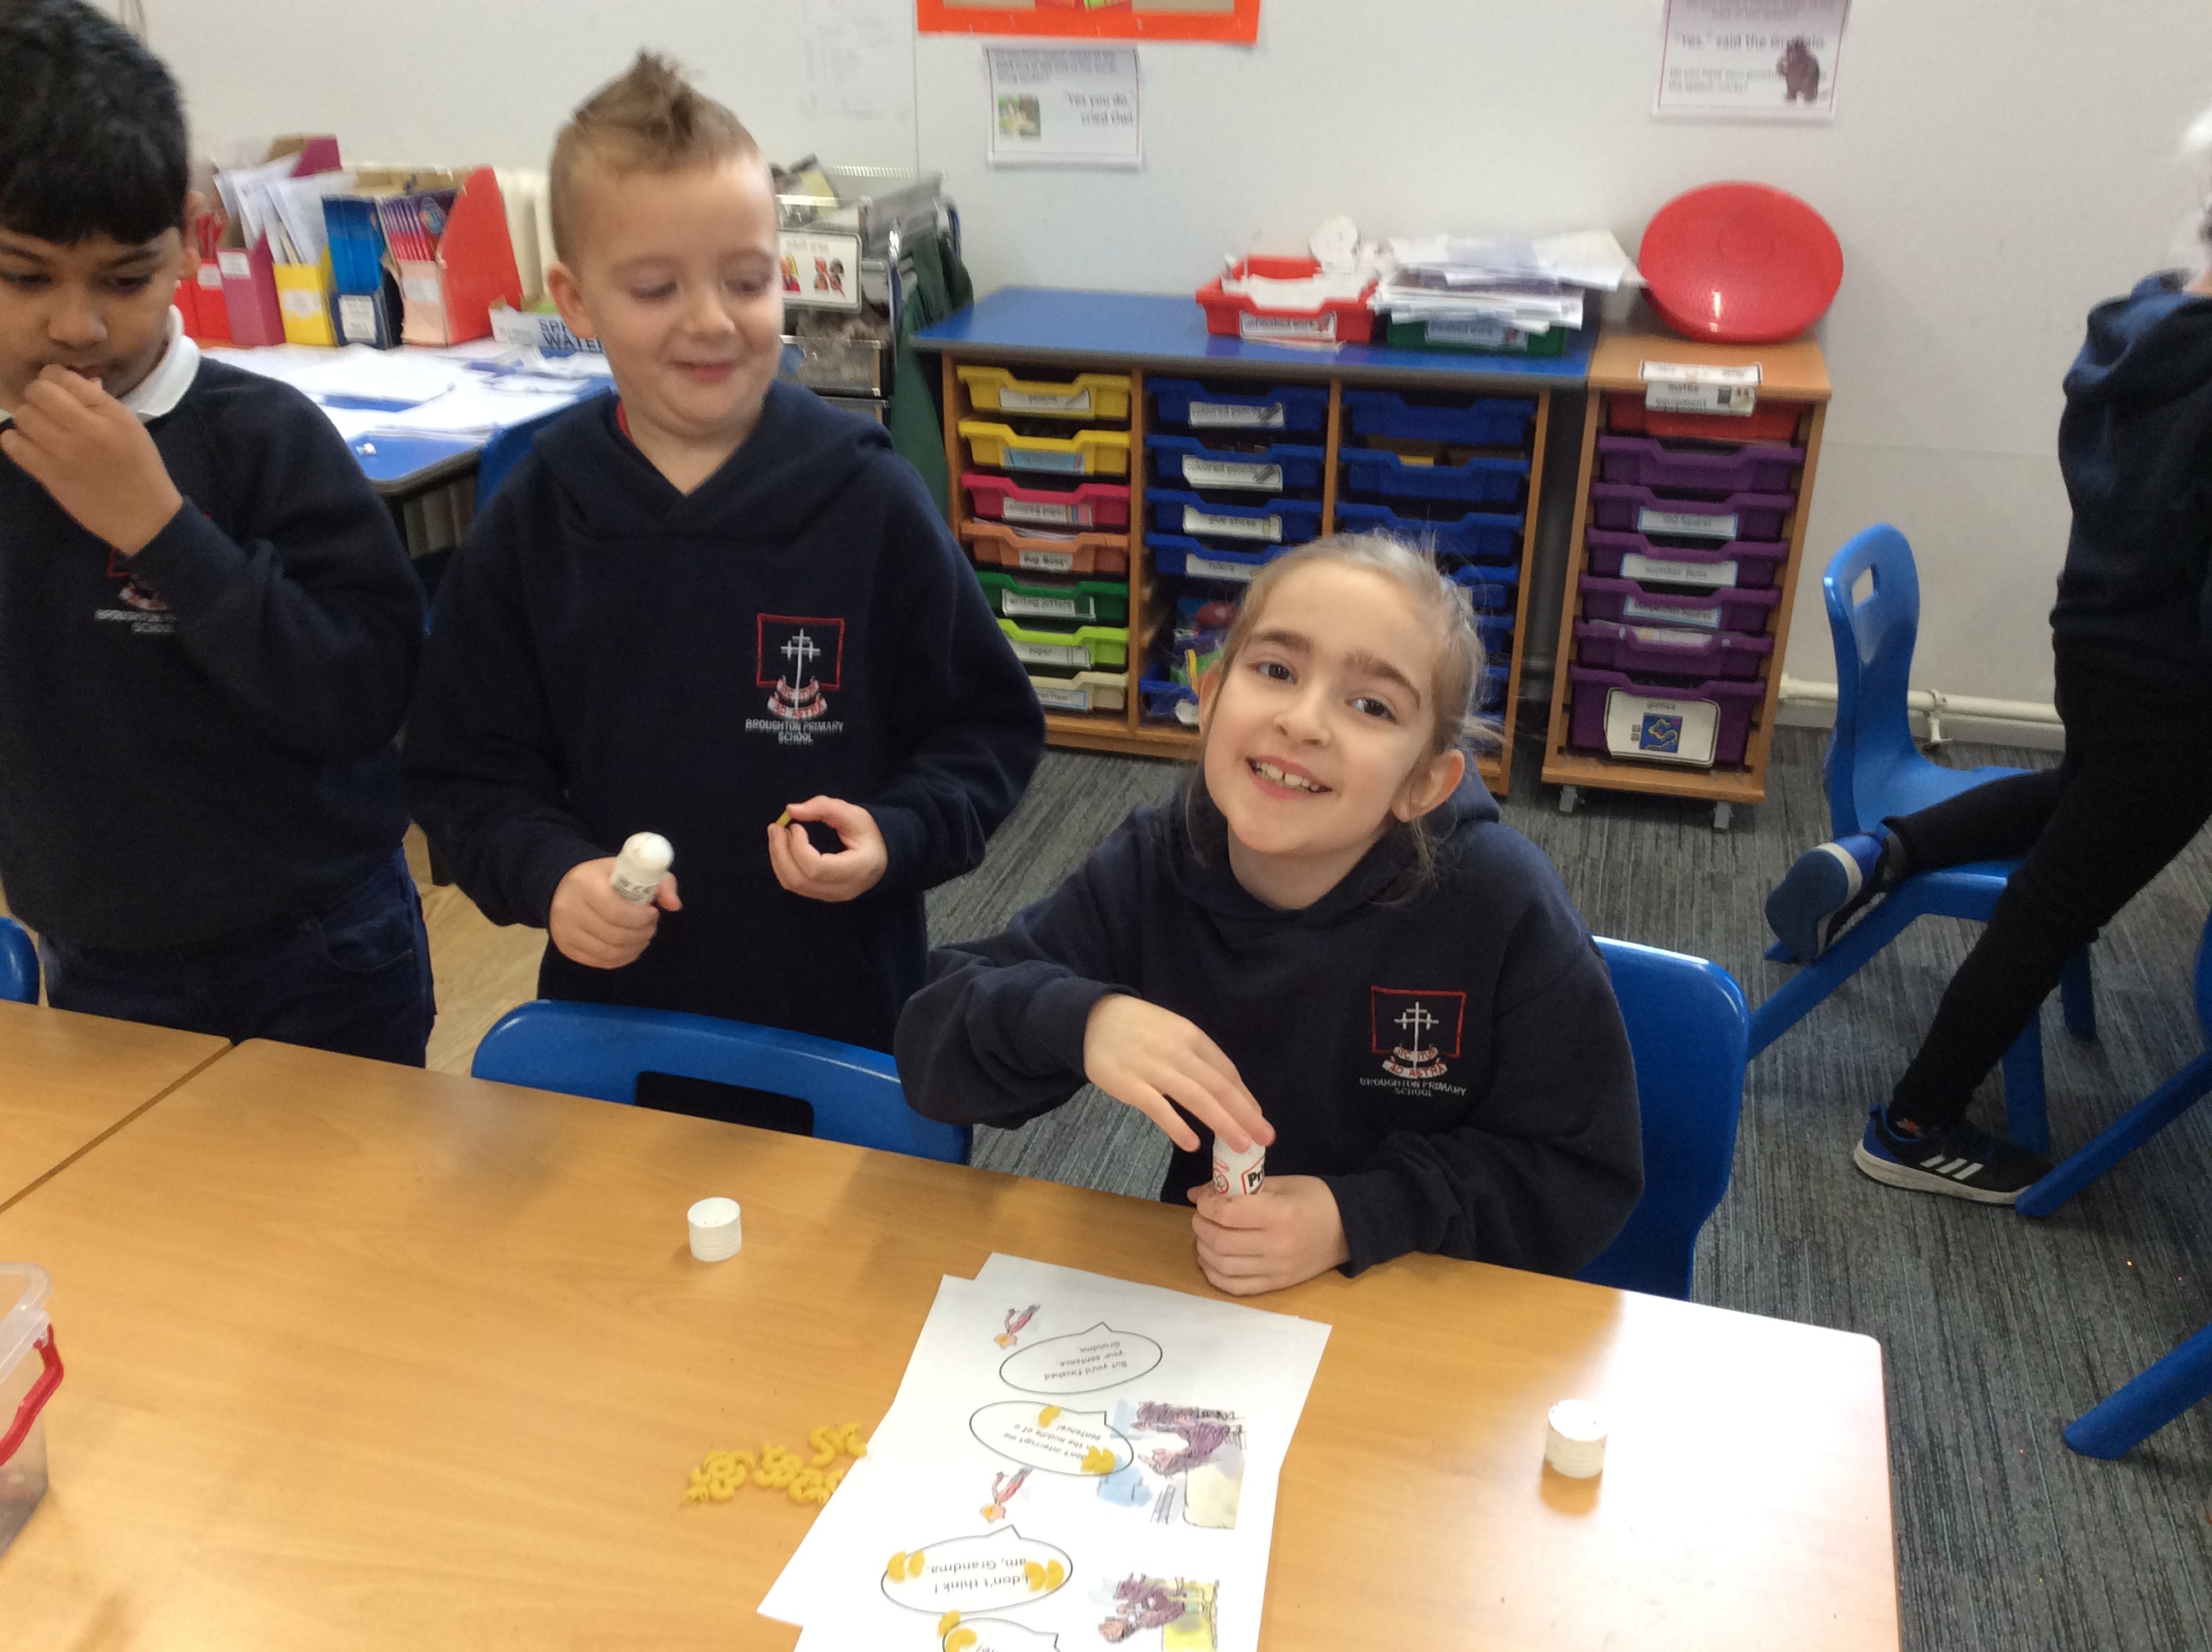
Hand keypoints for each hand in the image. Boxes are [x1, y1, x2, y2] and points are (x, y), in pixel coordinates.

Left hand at [0, 366, 182, 551]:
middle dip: (36, 395)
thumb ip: (102, 403)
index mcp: (111, 415)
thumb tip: (78, 381)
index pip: (64, 377)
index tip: (59, 390)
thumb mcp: (132, 429)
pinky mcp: (48, 473)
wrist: (143, 516)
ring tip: (39, 428)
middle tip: (45, 408)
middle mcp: (86, 428)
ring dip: (26, 418)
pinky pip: (13, 445)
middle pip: (38, 392)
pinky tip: (28, 444)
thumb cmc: (140, 470)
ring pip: (23, 416)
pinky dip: (15, 439)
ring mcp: (64, 452)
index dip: (54, 378)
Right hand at [548, 857, 681, 968]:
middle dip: (642, 934)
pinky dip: (622, 958)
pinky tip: (630, 947)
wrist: (561, 886)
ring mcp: (566, 932)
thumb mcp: (629, 869)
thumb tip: (675, 905)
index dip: (641, 918)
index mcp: (585, 884)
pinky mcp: (566, 948)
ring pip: (609, 953)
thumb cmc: (601, 878)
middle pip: (615, 936)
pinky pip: (600, 962)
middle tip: (650, 926)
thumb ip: (659, 882)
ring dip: (635, 947)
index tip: (653, 912)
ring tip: (642, 936)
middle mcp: (570, 909)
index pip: (616, 912)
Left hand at [767, 796, 887, 901]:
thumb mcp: (853, 813)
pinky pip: (795, 885)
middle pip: (799, 879)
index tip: (796, 826)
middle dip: (780, 852)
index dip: (798, 847)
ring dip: (778, 858)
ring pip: (793, 885)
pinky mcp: (821, 895)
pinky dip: (783, 865)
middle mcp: (843, 889)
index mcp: (856, 869)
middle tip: (776, 827)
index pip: (817, 867)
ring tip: (777, 835)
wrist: (883, 857)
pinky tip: (784, 848)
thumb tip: (790, 810)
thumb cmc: (870, 834)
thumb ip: (824, 807)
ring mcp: (831, 896)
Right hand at [1082, 994, 1274, 1155]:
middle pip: (1218, 1086)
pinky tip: (1192, 1144)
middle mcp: (1178, 1050)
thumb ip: (1198, 1058)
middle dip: (1245, 1115)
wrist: (1092, 1018)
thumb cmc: (1140, 1029)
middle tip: (1265, 1139)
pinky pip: (1158, 1107)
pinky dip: (1177, 1126)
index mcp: (1192, 1036)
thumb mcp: (1175, 1031)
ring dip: (1222, 1123)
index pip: (1227, 1071)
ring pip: (1196, 1098)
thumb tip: (1227, 1092)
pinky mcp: (1129, 1084)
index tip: (1260, 1120)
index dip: (1246, 1098)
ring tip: (1241, 1145)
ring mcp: (1153, 1067)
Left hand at [1186, 1176, 1348, 1295]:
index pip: (1227, 1214)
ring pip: (1223, 1265)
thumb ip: (1239, 1187)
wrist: (1348, 1229)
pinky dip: (1215, 1274)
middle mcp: (1276, 1246)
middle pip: (1221, 1241)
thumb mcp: (1281, 1184)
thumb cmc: (1315, 1199)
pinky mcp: (1276, 1285)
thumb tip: (1196, 1193)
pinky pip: (1236, 1287)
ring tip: (1206, 1236)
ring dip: (1204, 1249)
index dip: (1206, 1205)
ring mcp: (1276, 1270)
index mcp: (1279, 1214)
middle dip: (1201, 1226)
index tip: (1204, 1200)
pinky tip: (1212, 1260)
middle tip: (1202, 1216)